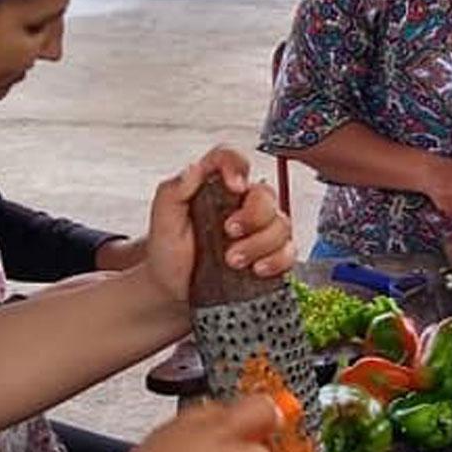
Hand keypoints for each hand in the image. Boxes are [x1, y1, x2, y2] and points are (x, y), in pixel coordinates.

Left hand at [144, 146, 295, 303]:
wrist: (174, 291)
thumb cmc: (168, 254)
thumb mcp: (162, 220)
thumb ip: (173, 190)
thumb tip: (193, 168)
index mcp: (215, 187)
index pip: (232, 160)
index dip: (237, 166)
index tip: (233, 186)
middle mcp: (242, 205)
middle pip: (266, 195)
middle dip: (252, 216)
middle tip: (229, 232)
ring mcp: (260, 231)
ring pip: (281, 224)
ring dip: (260, 243)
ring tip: (233, 261)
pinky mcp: (271, 256)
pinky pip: (290, 252)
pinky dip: (277, 260)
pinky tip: (257, 269)